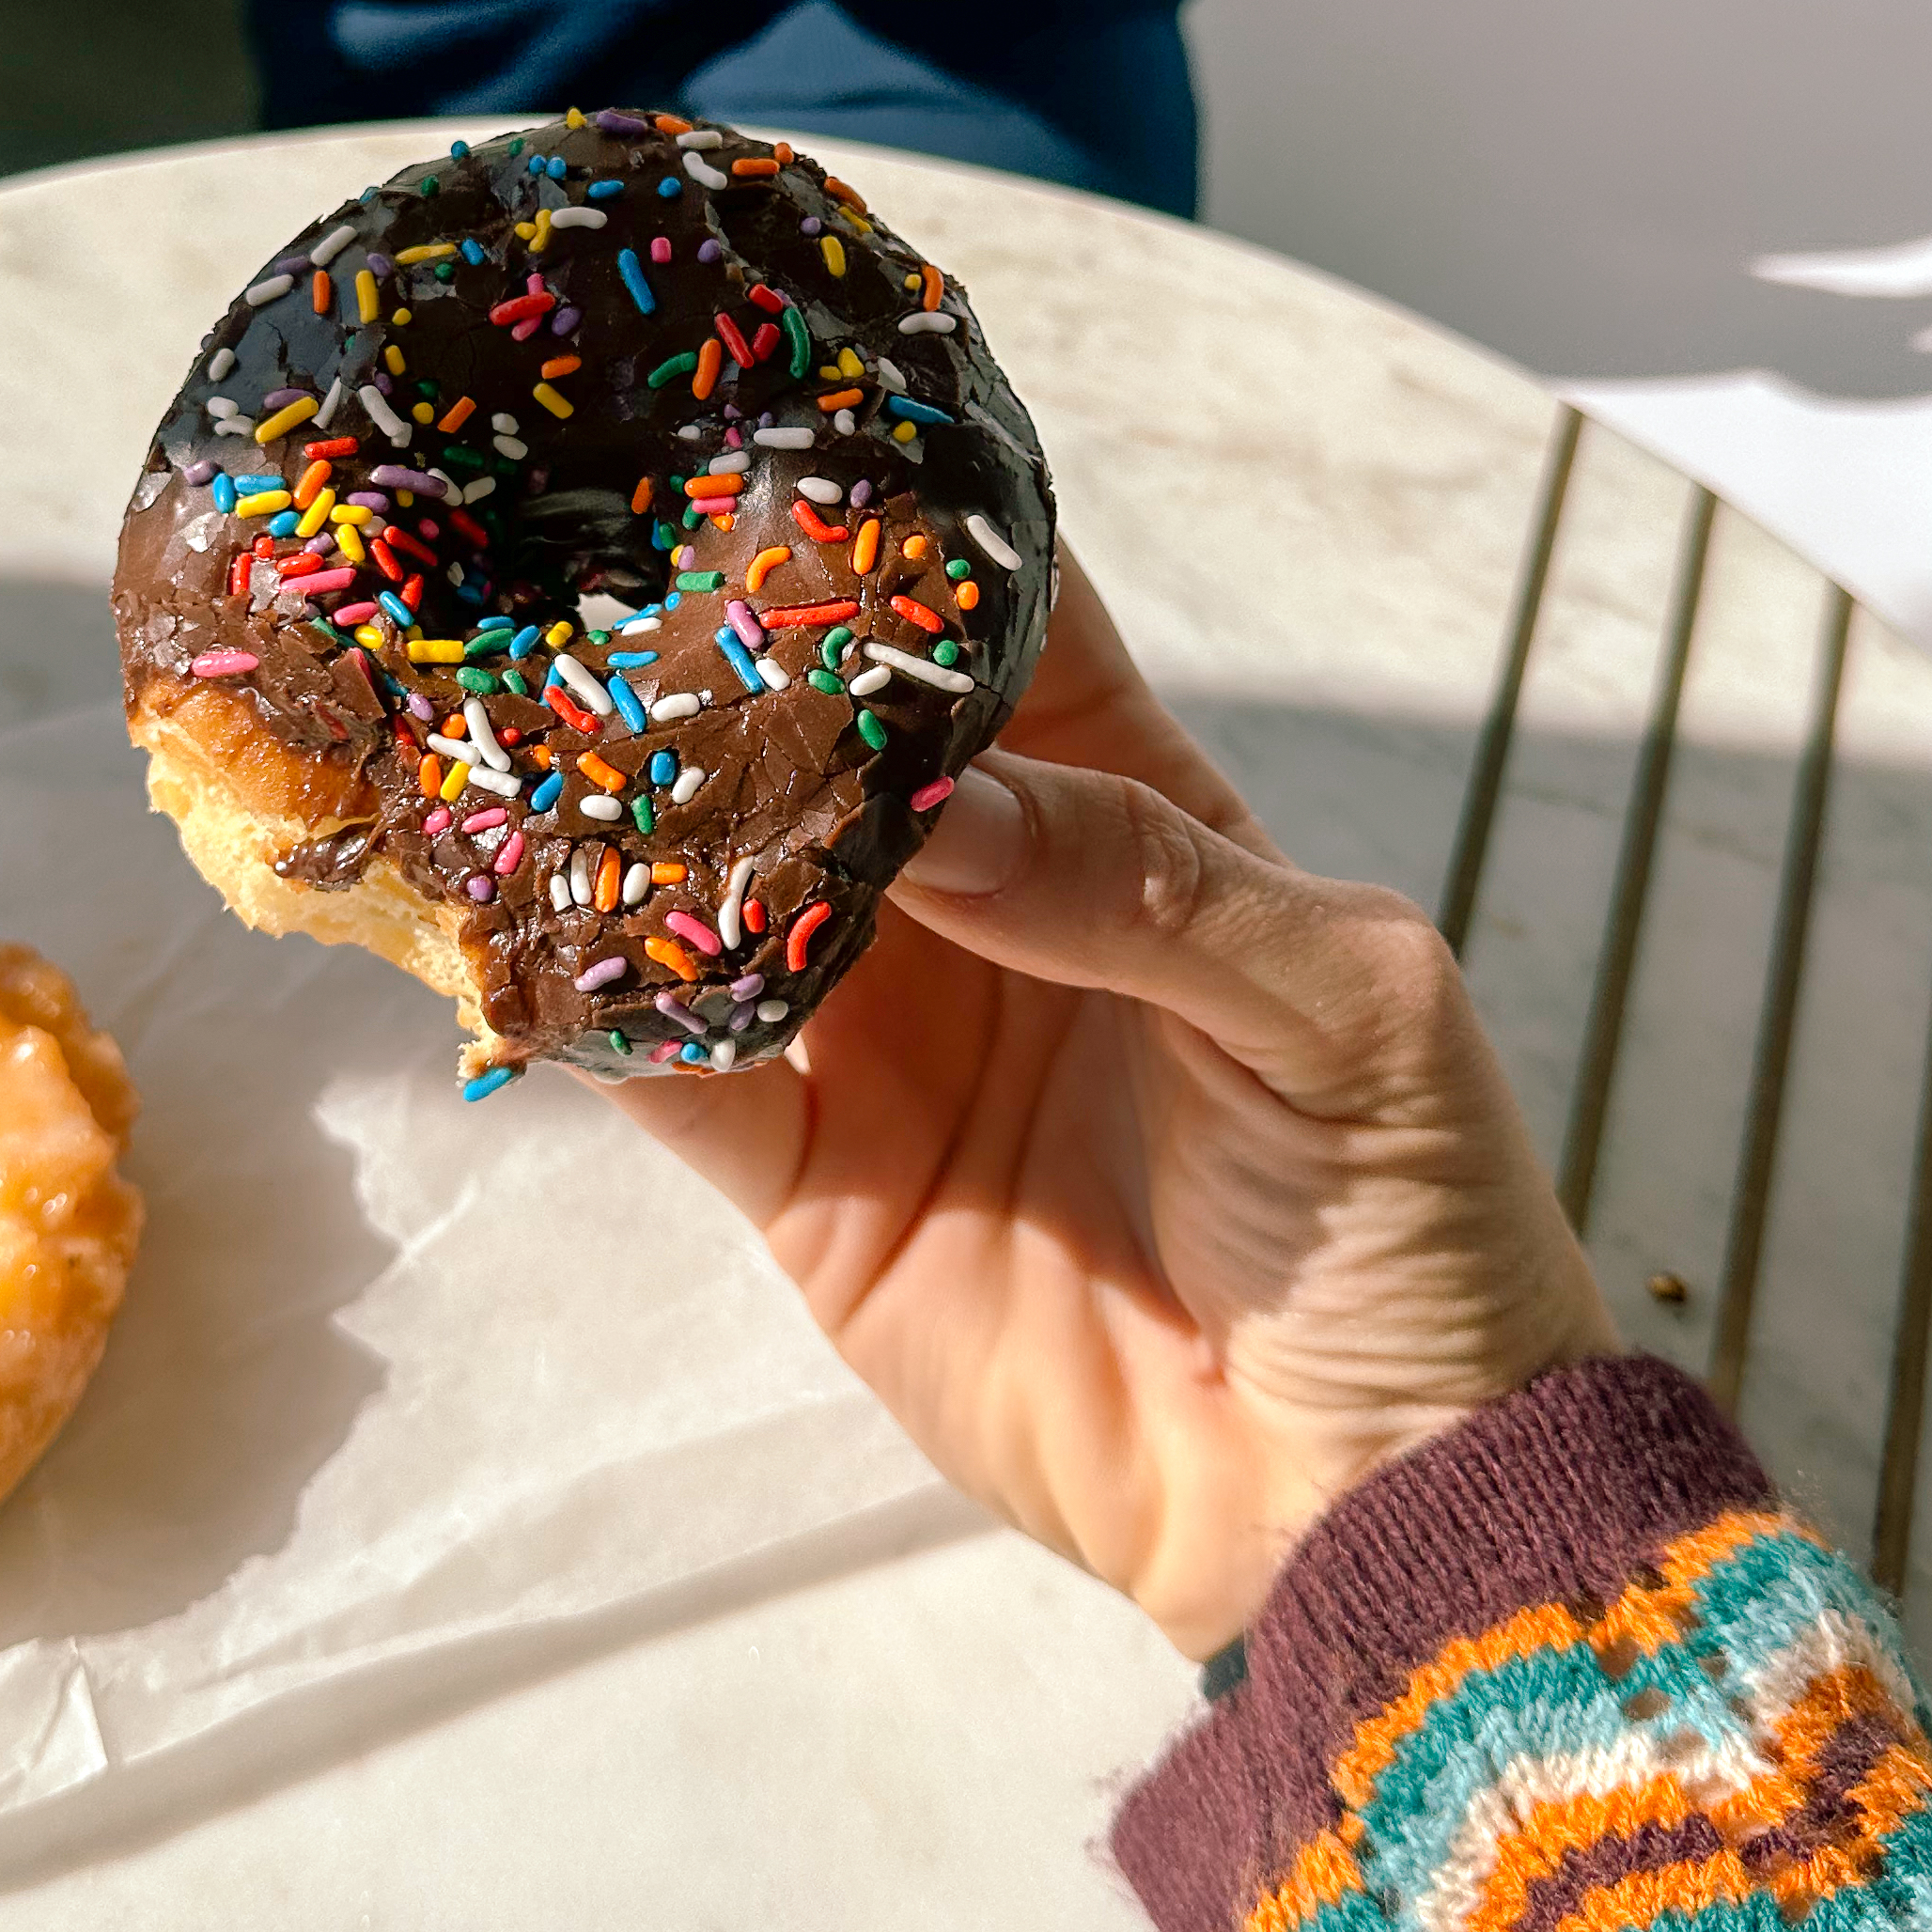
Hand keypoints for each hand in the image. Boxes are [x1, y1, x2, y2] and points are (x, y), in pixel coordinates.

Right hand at [603, 565, 1617, 1654]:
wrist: (1366, 1506)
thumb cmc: (1415, 1224)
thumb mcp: (1341, 1008)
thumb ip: (1143, 882)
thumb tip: (931, 800)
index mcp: (1134, 812)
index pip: (1004, 627)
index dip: (903, 527)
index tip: (775, 425)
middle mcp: (985, 900)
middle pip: (828, 746)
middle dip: (721, 659)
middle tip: (586, 555)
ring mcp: (886, 1036)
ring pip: (726, 894)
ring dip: (634, 822)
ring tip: (517, 721)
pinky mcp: (813, 1185)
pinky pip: (681, 1080)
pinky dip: (598, 1016)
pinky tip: (516, 943)